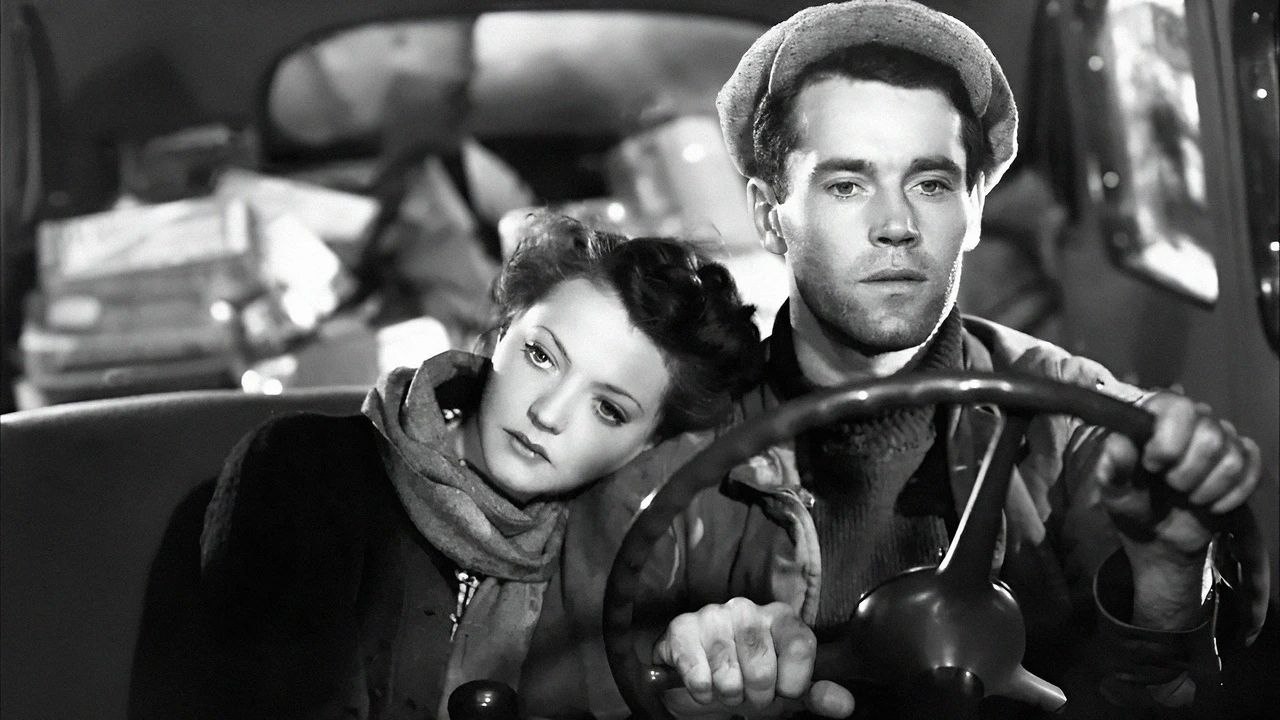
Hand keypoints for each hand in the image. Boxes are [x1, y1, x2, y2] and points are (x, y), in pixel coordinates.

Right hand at [653, 598, 853, 718]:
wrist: (700, 677)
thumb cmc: (750, 678)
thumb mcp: (786, 689)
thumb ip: (816, 694)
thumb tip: (845, 704)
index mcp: (781, 617)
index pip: (801, 647)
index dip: (793, 683)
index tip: (784, 691)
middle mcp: (747, 608)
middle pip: (763, 669)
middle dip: (757, 696)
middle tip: (750, 693)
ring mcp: (713, 615)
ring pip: (728, 675)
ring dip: (728, 695)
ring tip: (728, 688)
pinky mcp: (682, 629)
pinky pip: (698, 675)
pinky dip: (702, 692)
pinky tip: (705, 686)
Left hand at [1092, 392, 1259, 556]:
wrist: (1159, 534)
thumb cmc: (1132, 500)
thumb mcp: (1113, 488)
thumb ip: (1113, 466)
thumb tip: (1118, 443)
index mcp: (1156, 416)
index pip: (1177, 406)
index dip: (1168, 441)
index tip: (1152, 465)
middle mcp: (1193, 419)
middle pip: (1211, 434)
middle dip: (1187, 472)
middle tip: (1171, 485)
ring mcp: (1222, 438)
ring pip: (1232, 457)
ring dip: (1206, 488)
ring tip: (1187, 496)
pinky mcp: (1243, 459)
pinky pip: (1252, 471)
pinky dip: (1229, 496)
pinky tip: (1209, 503)